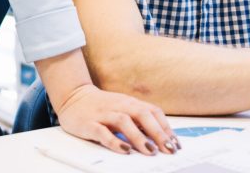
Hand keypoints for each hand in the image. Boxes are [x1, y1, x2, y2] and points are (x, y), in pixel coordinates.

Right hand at [53, 83, 178, 155]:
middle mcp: (119, 106)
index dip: (166, 128)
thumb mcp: (123, 108)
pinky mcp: (89, 123)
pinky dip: (114, 141)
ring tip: (150, 151)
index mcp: (130, 103)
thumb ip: (139, 120)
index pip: (153, 112)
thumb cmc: (102, 106)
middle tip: (168, 149)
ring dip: (139, 137)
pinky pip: (102, 132)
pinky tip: (124, 150)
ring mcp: (104, 114)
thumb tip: (160, 137)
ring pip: (124, 122)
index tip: (176, 144)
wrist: (73, 97)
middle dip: (158, 133)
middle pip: (142, 116)